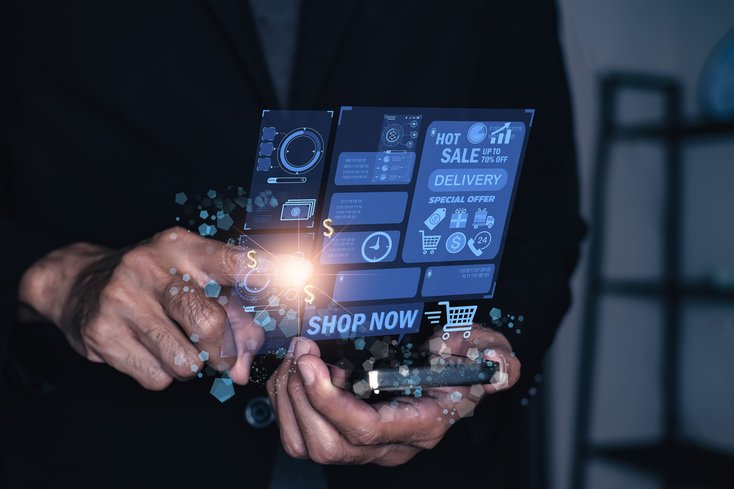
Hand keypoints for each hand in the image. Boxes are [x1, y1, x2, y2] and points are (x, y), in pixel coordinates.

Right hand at [18, 227, 262, 389]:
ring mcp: (122, 299)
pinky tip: (149, 351)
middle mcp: (152, 267)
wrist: (78, 284)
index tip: (296, 276)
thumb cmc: (153, 283)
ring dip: (192, 366)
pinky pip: (155, 376)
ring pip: (185, 360)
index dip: (267, 273)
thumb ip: (233, 317)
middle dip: (224, 350)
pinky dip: (162, 374)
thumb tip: (246, 367)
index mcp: (183, 248)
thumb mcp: (192, 281)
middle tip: (221, 356)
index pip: (233, 261)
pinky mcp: (101, 332)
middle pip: (209, 323)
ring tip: (178, 347)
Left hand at [266, 328, 519, 465]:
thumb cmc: (464, 364)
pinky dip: (287, 399)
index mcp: (419, 426)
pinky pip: (299, 431)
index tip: (312, 363)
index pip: (366, 430)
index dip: (331, 400)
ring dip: (289, 398)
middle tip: (301, 351)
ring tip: (298, 357)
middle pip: (327, 445)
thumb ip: (499, 360)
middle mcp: (388, 445)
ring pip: (306, 444)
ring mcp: (362, 444)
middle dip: (301, 397)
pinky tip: (299, 371)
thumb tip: (497, 365)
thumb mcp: (488, 353)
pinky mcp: (342, 435)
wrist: (452, 374)